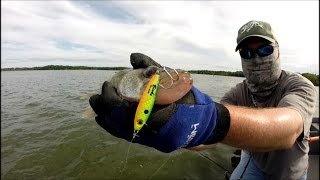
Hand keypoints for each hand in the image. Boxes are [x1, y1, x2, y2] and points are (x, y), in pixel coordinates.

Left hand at [89, 53, 229, 152]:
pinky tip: (102, 119)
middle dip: (107, 108)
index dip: (115, 100)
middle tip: (98, 94)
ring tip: (95, 105)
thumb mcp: (176, 81)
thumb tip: (132, 57)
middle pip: (124, 123)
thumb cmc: (191, 100)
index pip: (131, 111)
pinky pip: (128, 136)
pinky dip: (113, 127)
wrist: (203, 124)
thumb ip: (154, 68)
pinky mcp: (150, 143)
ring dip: (106, 118)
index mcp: (166, 117)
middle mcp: (158, 134)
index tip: (109, 85)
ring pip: (123, 132)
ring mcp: (153, 142)